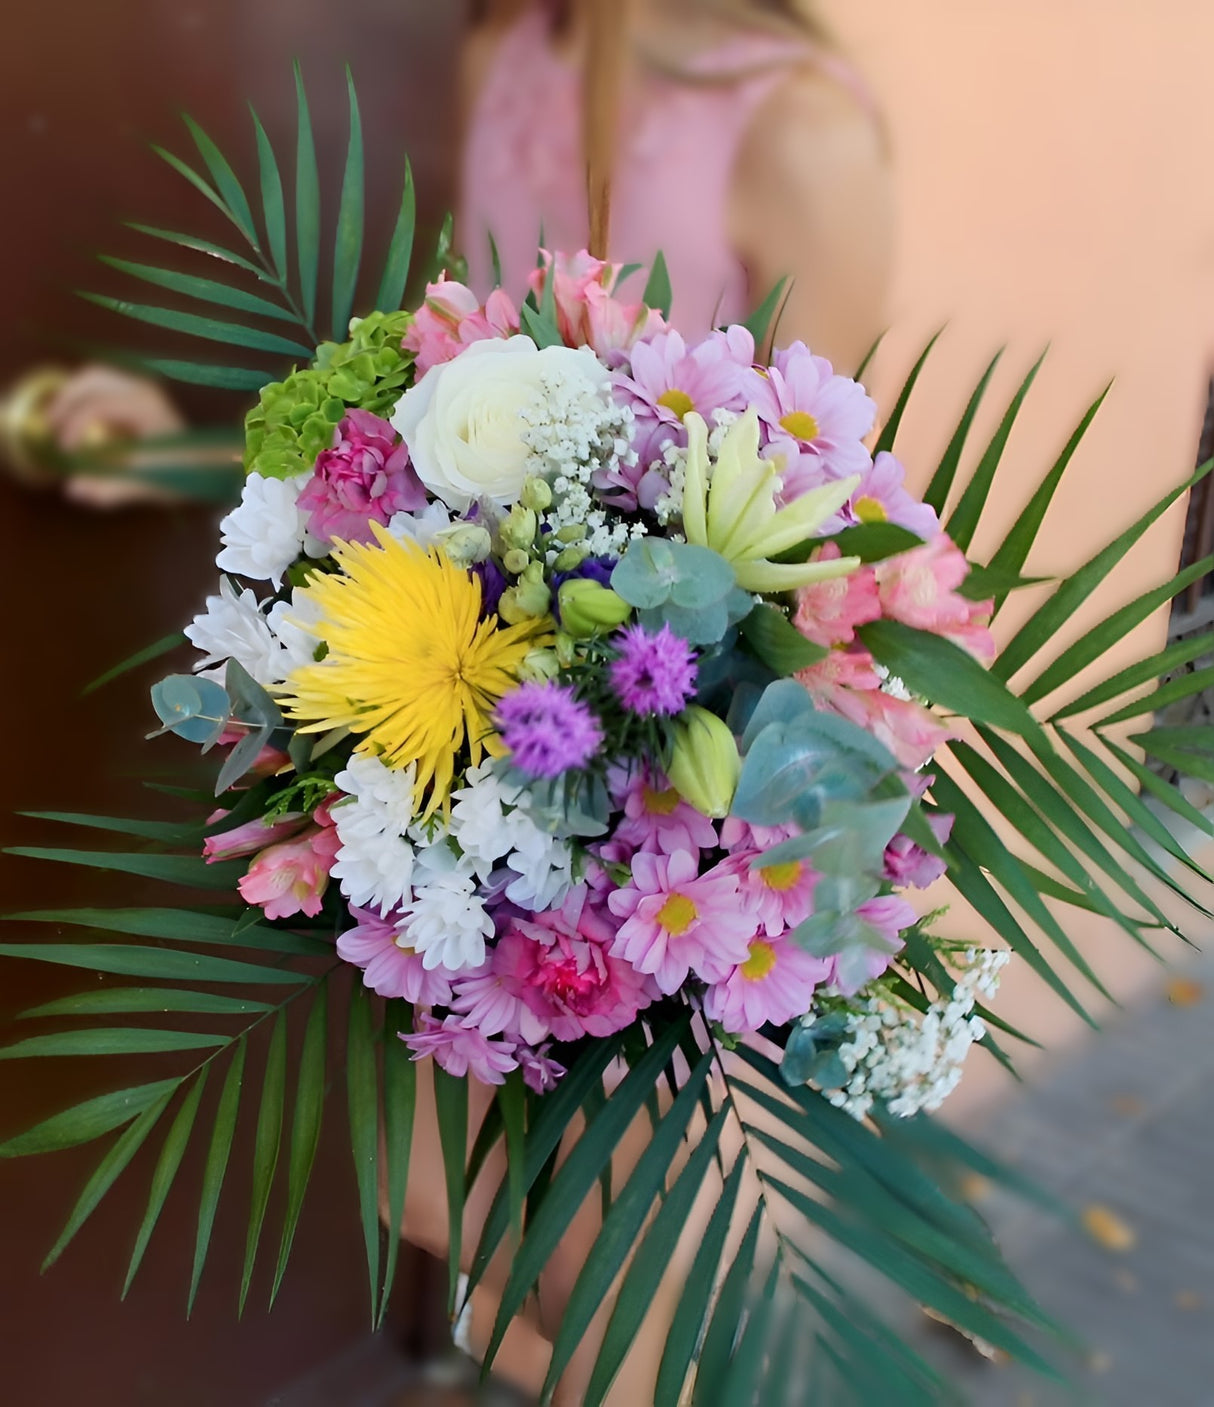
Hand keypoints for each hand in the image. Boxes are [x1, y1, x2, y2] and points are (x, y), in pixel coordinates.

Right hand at [45, 365, 185, 507]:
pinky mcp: (138, 393)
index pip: (95, 406)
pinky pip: (103, 385)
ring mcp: (141, 387)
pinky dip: (84, 397)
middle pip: (90, 378)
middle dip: (65, 401)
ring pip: (94, 377)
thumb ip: (111, 489)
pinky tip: (76, 420)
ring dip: (72, 396)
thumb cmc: (182, 472)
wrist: (209, 464)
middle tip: (51, 428)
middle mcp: (141, 388)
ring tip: (58, 423)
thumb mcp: (147, 484)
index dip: (73, 426)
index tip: (64, 451)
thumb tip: (74, 491)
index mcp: (144, 405)